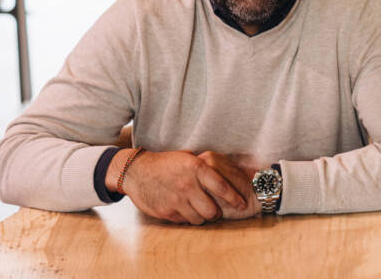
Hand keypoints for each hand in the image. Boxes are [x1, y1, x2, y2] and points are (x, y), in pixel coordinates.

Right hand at [112, 149, 254, 224]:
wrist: (137, 171)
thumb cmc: (167, 163)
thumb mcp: (188, 157)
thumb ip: (206, 167)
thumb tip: (229, 173)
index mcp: (196, 168)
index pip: (222, 187)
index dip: (235, 198)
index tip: (243, 204)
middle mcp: (187, 185)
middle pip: (212, 210)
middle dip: (217, 213)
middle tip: (218, 212)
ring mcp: (176, 200)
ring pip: (199, 219)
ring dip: (203, 218)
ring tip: (202, 212)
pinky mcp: (165, 211)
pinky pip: (184, 221)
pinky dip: (188, 218)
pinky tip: (187, 211)